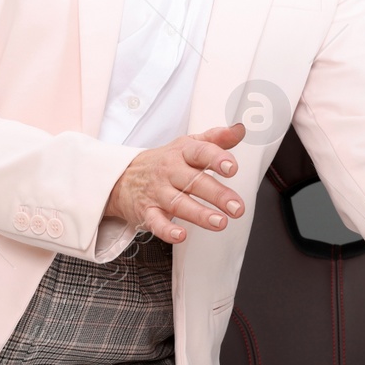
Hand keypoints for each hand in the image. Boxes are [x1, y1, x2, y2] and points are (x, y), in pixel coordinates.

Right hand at [102, 123, 246, 242]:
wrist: (124, 176)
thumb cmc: (165, 161)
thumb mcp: (188, 144)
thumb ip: (216, 139)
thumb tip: (240, 130)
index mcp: (182, 152)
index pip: (200, 152)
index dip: (217, 159)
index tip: (232, 167)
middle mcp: (170, 171)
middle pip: (194, 181)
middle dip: (217, 195)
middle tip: (237, 207)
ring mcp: (157, 192)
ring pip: (178, 203)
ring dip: (200, 214)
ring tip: (220, 222)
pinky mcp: (147, 212)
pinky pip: (155, 222)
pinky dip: (167, 230)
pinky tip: (180, 235)